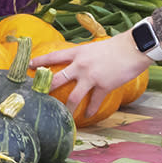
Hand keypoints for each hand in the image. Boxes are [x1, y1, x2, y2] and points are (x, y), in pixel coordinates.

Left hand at [30, 31, 152, 116]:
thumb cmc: (115, 46)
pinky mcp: (104, 86)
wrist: (133, 48)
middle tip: (37, 96)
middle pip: (57, 79)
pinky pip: (94, 101)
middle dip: (46, 89)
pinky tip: (87, 115)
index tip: (28, 66)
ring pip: (74, 96)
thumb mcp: (93, 48)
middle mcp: (81, 65)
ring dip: (68, 107)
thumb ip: (82, 56)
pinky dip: (90, 110)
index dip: (40, 61)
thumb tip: (75, 63)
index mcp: (77, 53)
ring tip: (64, 116)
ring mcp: (92, 77)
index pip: (54, 57)